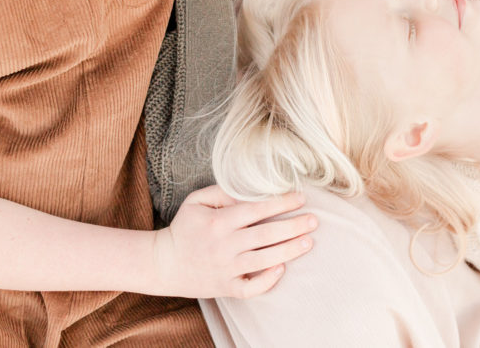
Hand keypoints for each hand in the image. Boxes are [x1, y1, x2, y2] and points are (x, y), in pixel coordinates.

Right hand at [151, 185, 316, 298]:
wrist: (164, 264)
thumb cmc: (185, 228)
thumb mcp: (196, 201)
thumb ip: (223, 192)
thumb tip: (251, 192)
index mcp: (219, 222)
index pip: (256, 210)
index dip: (281, 203)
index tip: (301, 198)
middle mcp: (225, 246)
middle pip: (267, 235)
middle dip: (294, 226)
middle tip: (314, 220)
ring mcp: (226, 269)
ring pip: (265, 260)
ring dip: (290, 250)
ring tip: (308, 241)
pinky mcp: (226, 288)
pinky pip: (252, 288)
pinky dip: (268, 280)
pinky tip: (282, 268)